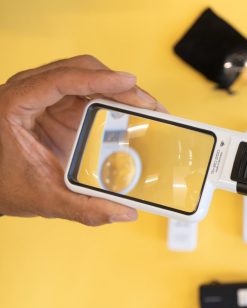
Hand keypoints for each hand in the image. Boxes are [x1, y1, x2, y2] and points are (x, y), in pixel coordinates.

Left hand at [0, 55, 163, 224]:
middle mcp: (28, 92)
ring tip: (146, 108)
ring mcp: (44, 97)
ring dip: (118, 88)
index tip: (129, 82)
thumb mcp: (45, 199)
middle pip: (79, 70)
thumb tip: (125, 212)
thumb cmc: (4, 185)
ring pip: (87, 76)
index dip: (98, 79)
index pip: (61, 80)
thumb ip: (85, 208)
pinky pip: (88, 92)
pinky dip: (111, 98)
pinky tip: (130, 112)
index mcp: (15, 105)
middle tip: (147, 104)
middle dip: (117, 84)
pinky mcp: (56, 105)